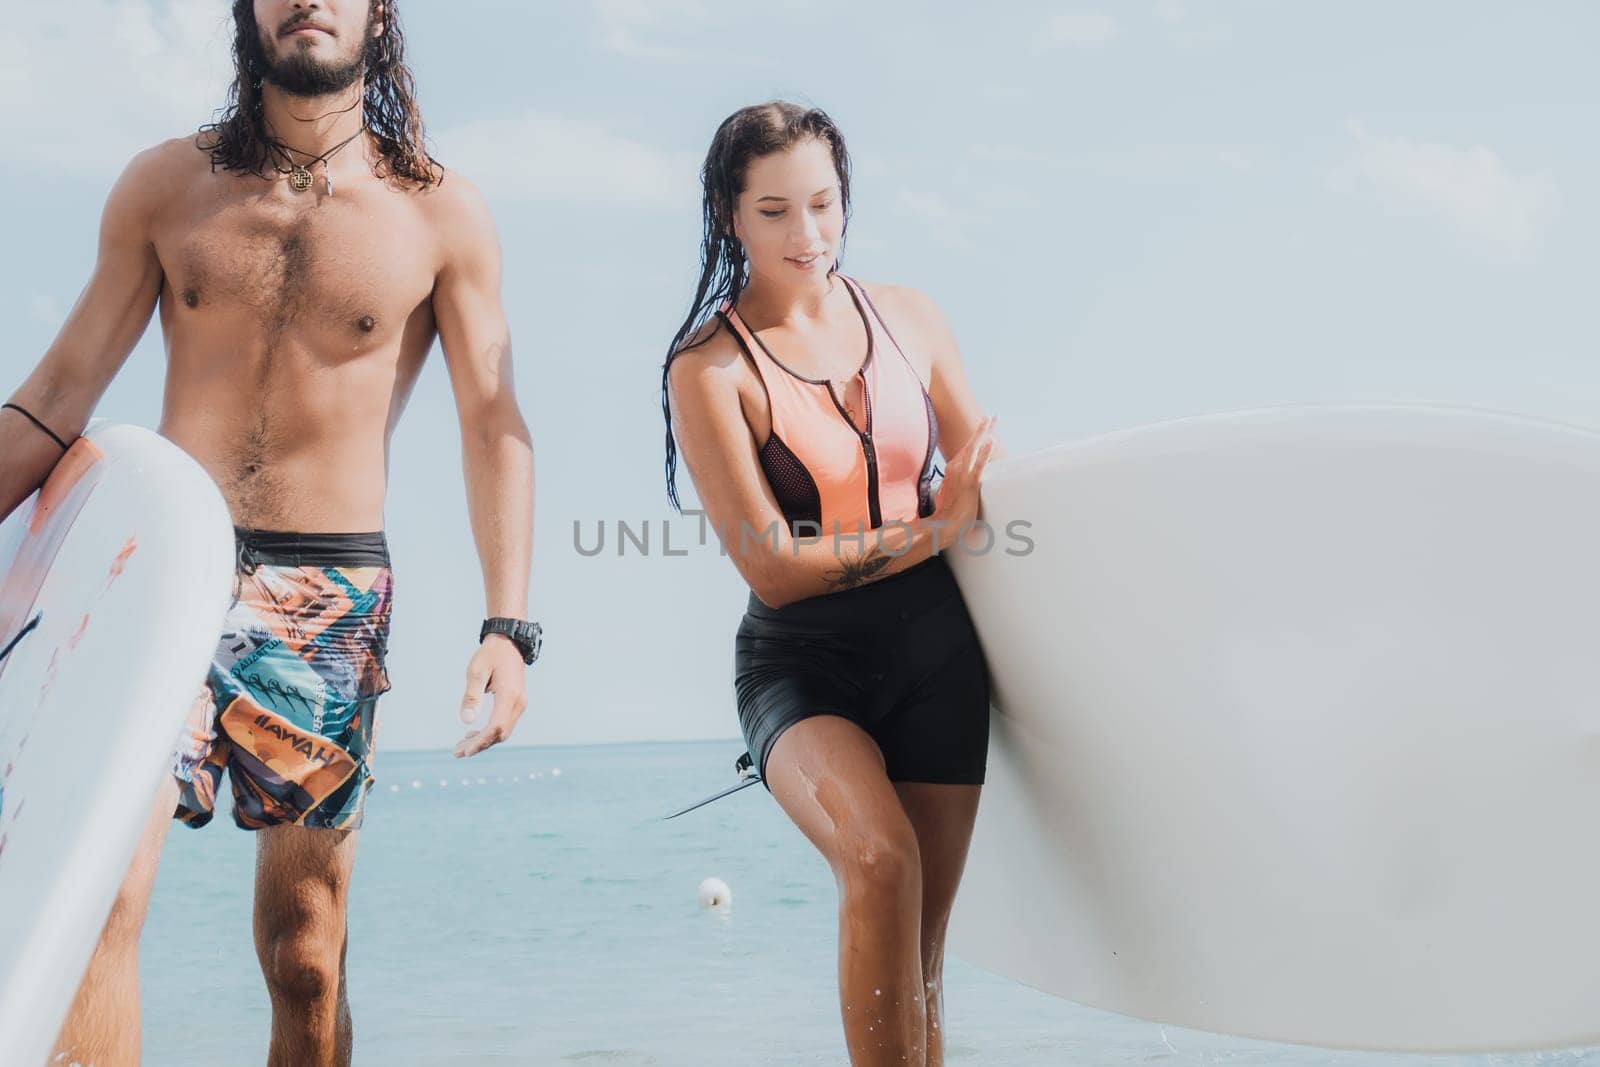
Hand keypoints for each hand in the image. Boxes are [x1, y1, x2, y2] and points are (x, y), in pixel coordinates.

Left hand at [454, 635, 528, 757]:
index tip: (464, 750)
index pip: (496, 727)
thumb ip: (471, 696)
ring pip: (503, 731)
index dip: (481, 742)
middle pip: (500, 733)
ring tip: (462, 746)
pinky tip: (474, 734)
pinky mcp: (516, 703)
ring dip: (484, 741)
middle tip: (457, 752)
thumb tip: (466, 721)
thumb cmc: (490, 655)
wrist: (508, 643)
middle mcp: (518, 703)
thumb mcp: (475, 671)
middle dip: (479, 745)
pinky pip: (504, 724)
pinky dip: (489, 733)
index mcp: (509, 696)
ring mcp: (519, 704)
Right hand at [931, 415, 997, 551]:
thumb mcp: (948, 493)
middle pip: (970, 444)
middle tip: (991, 417)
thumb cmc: (946, 512)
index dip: (974, 438)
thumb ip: (953, 485)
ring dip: (983, 432)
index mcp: (952, 469)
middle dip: (981, 429)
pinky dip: (985, 451)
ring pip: (974, 448)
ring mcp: (962, 474)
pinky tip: (991, 440)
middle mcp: (955, 468)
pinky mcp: (970, 483)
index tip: (983, 428)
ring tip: (992, 420)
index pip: (965, 449)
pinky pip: (979, 464)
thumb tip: (956, 484)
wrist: (944, 525)